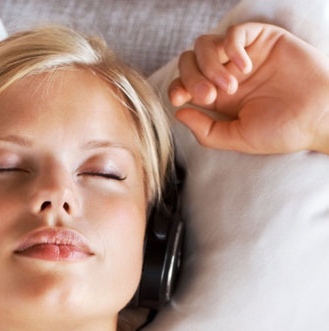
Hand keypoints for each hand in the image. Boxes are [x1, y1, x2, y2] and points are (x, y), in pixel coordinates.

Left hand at [169, 22, 328, 154]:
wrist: (321, 116)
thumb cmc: (283, 131)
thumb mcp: (237, 137)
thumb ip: (205, 130)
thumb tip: (178, 112)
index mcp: (217, 97)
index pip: (183, 83)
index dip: (176, 87)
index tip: (181, 99)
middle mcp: (226, 74)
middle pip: (188, 61)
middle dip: (192, 78)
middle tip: (210, 96)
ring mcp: (243, 55)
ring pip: (205, 45)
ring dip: (209, 65)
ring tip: (231, 86)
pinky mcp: (262, 40)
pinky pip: (234, 32)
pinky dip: (231, 46)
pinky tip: (245, 66)